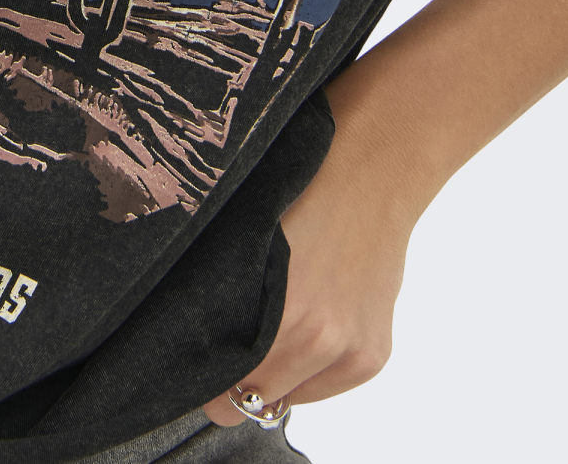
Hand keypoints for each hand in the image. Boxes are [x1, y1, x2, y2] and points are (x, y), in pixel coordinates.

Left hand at [202, 78, 417, 426]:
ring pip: (290, 398)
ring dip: (277, 371)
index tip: (198, 354)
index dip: (206, 377)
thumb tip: (192, 342)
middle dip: (238, 377)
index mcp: (285, 317)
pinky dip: (312, 364)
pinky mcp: (374, 354)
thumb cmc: (301, 186)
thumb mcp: (245, 240)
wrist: (375, 165)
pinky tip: (309, 317)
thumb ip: (223, 300)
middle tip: (232, 334)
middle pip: (254, 403)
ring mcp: (353, 352)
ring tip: (277, 315)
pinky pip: (326, 385)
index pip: (225, 395)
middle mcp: (323, 344)